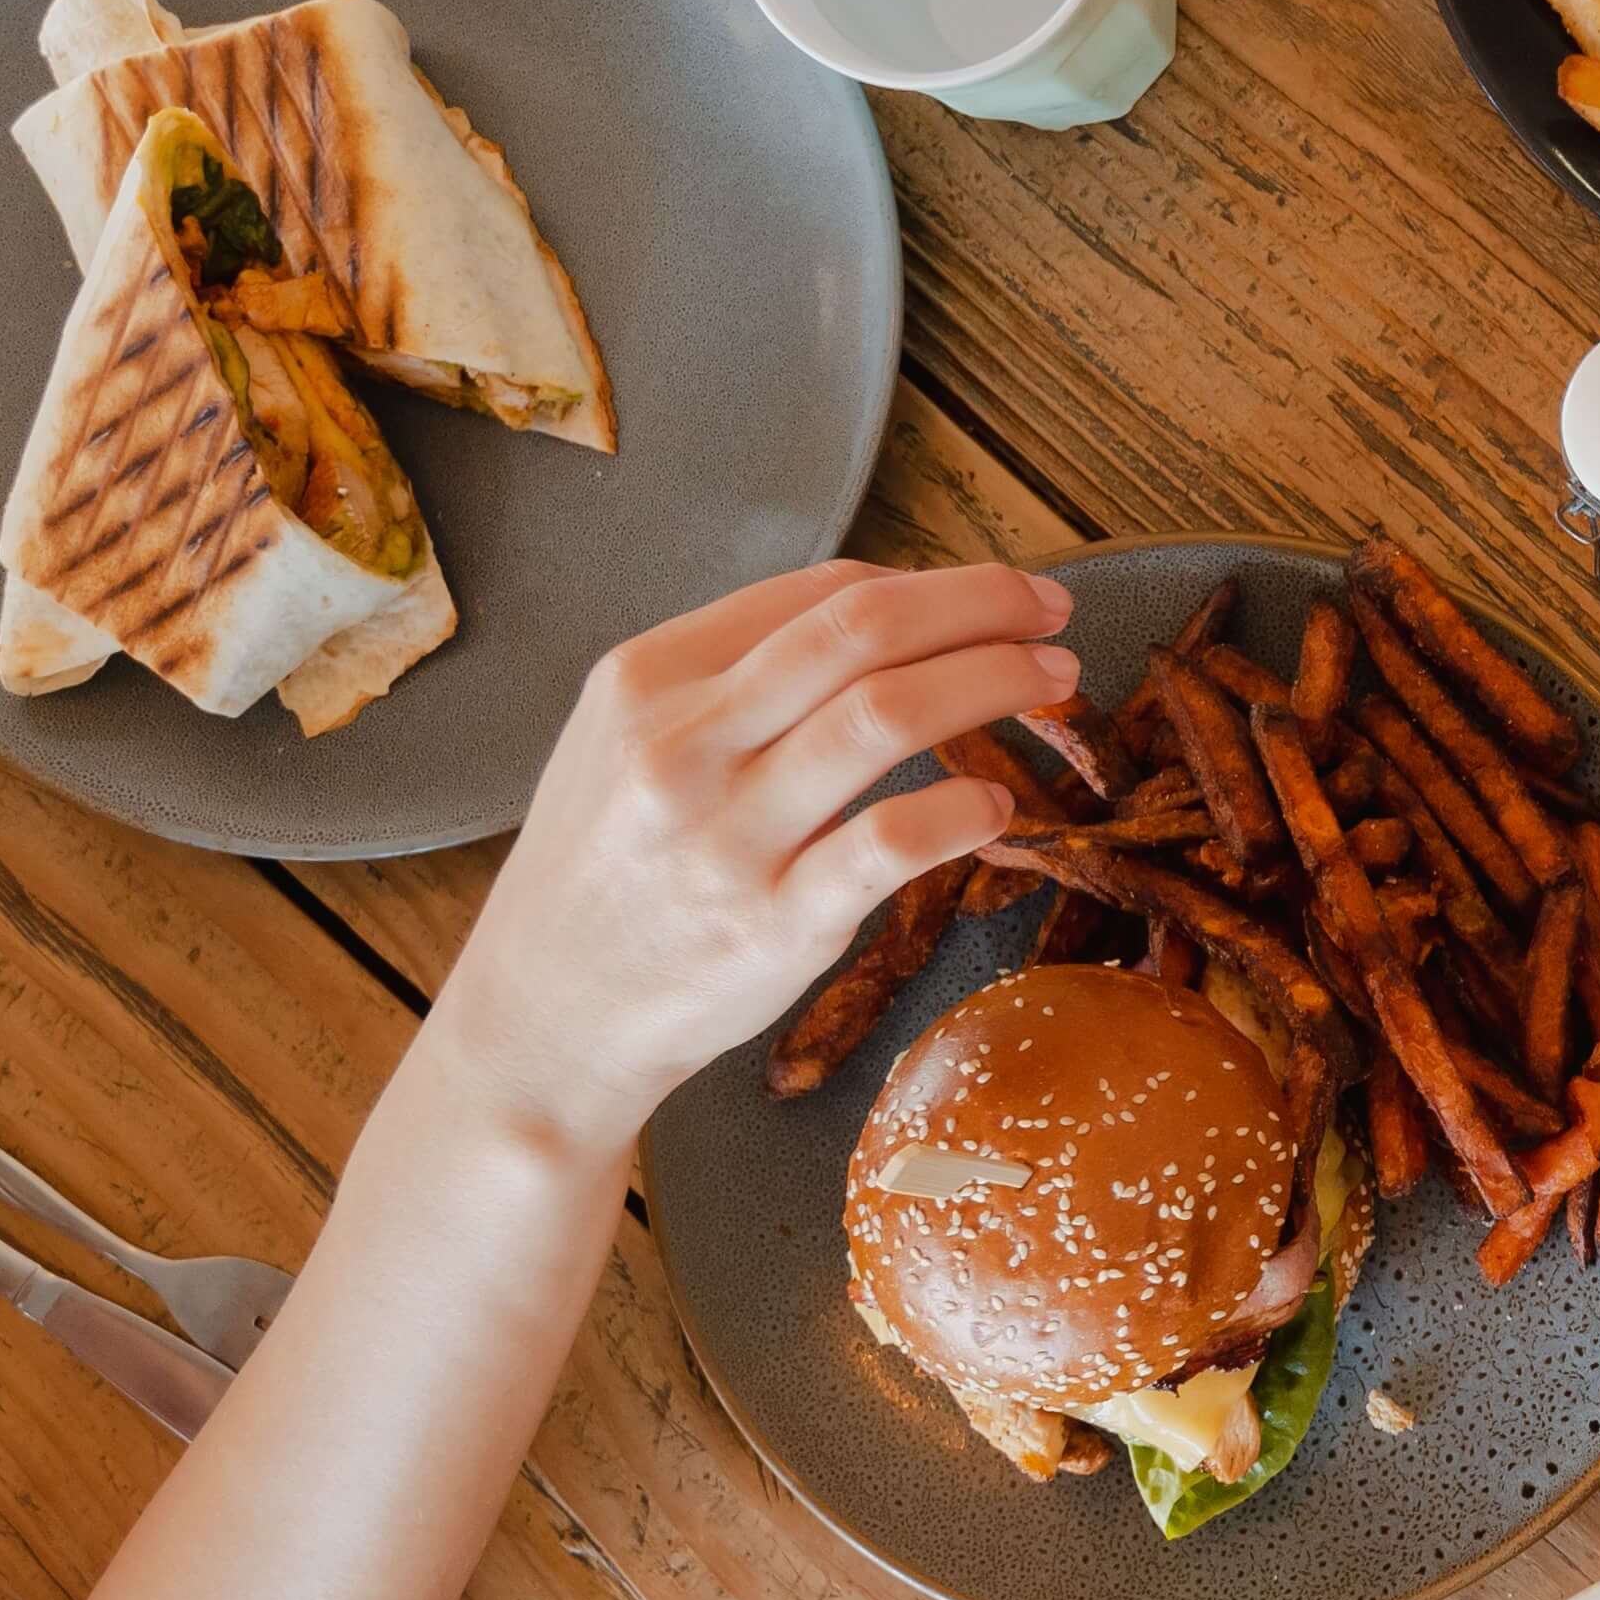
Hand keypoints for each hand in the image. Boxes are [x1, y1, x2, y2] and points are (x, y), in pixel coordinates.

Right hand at [420, 564, 1076, 1162]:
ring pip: (884, 716)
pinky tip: (997, 804)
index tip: (1000, 593)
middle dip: (982, 606)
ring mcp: (727, 836)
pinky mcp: (773, 925)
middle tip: (1054, 611)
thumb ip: (733, 677)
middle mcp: (681, 744)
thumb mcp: (625, 741)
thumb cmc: (608, 870)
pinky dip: (962, 810)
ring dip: (993, 683)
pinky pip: (890, 843)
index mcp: (648, 679)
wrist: (546, 1017)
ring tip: (1053, 681)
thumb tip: (882, 612)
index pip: (820, 595)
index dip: (934, 582)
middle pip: (862, 632)